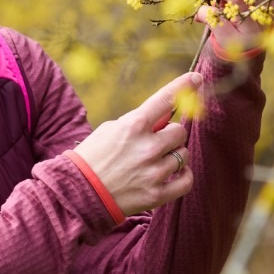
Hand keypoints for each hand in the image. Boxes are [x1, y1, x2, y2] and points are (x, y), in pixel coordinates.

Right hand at [72, 72, 202, 214]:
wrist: (78, 193)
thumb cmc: (93, 157)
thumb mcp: (110, 130)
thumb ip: (139, 123)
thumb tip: (166, 117)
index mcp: (133, 126)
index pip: (165, 100)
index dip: (183, 86)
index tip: (196, 78)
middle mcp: (147, 147)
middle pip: (180, 131)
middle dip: (171, 135)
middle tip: (157, 142)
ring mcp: (153, 172)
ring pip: (183, 155)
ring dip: (174, 156)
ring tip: (155, 162)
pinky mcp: (156, 194)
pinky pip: (186, 180)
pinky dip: (183, 176)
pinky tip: (173, 174)